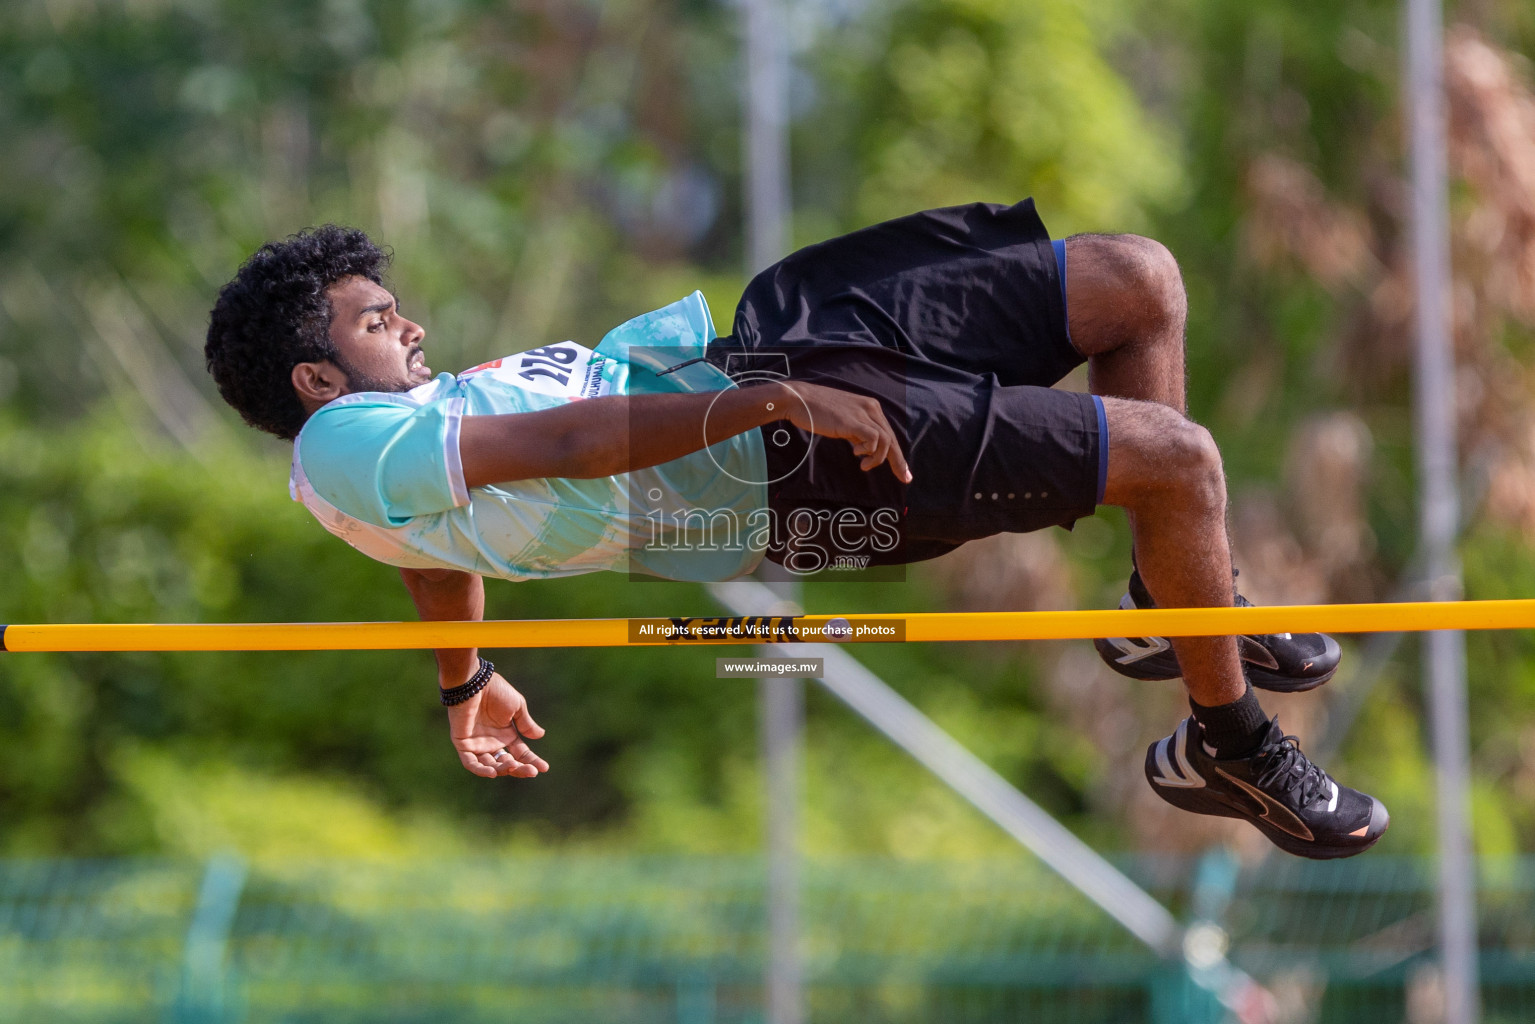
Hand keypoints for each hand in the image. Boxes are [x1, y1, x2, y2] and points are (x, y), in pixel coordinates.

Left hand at [445, 672, 548, 778]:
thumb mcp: (517, 707)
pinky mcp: (463, 744)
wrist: (474, 684)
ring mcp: (478, 745)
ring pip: (491, 766)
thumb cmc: (496, 692)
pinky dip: (481, 770)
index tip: (544, 768)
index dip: (532, 761)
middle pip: (508, 763)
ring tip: (514, 766)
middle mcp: (493, 742)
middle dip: (520, 769)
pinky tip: (493, 773)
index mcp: (506, 734)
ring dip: (503, 769)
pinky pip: (471, 763)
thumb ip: (526, 723)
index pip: (521, 753)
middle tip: (531, 771)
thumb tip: (540, 735)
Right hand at [777, 382, 911, 481]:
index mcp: (870, 407)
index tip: (903, 472)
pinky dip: (869, 451)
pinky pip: (874, 439)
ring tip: (864, 465)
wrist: (799, 400)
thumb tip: (864, 449)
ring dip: (878, 458)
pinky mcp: (853, 422)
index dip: (897, 454)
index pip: (889, 433)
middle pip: (892, 439)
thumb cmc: (817, 412)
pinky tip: (856, 454)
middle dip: (899, 462)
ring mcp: (863, 414)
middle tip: (904, 478)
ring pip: (886, 441)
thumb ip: (856, 432)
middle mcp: (871, 408)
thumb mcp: (843, 422)